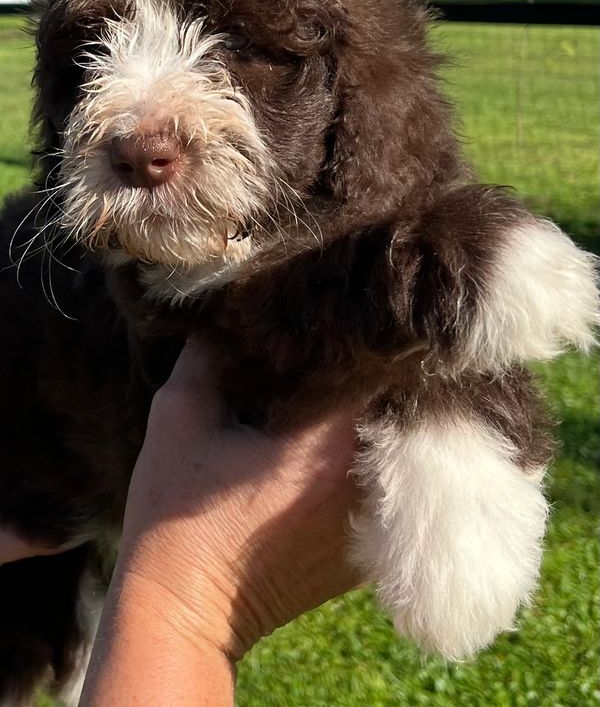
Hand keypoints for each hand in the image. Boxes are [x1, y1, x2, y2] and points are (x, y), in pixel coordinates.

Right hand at [115, 338, 361, 661]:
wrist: (184, 615)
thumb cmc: (174, 517)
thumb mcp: (177, 420)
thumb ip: (208, 358)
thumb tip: (232, 311)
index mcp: (325, 446)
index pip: (373, 367)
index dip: (359, 334)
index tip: (339, 315)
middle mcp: (363, 483)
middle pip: (393, 405)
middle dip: (372, 371)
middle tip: (345, 343)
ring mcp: (371, 523)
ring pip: (395, 446)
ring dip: (375, 416)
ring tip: (344, 387)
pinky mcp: (367, 551)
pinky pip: (386, 486)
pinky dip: (371, 460)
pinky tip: (339, 444)